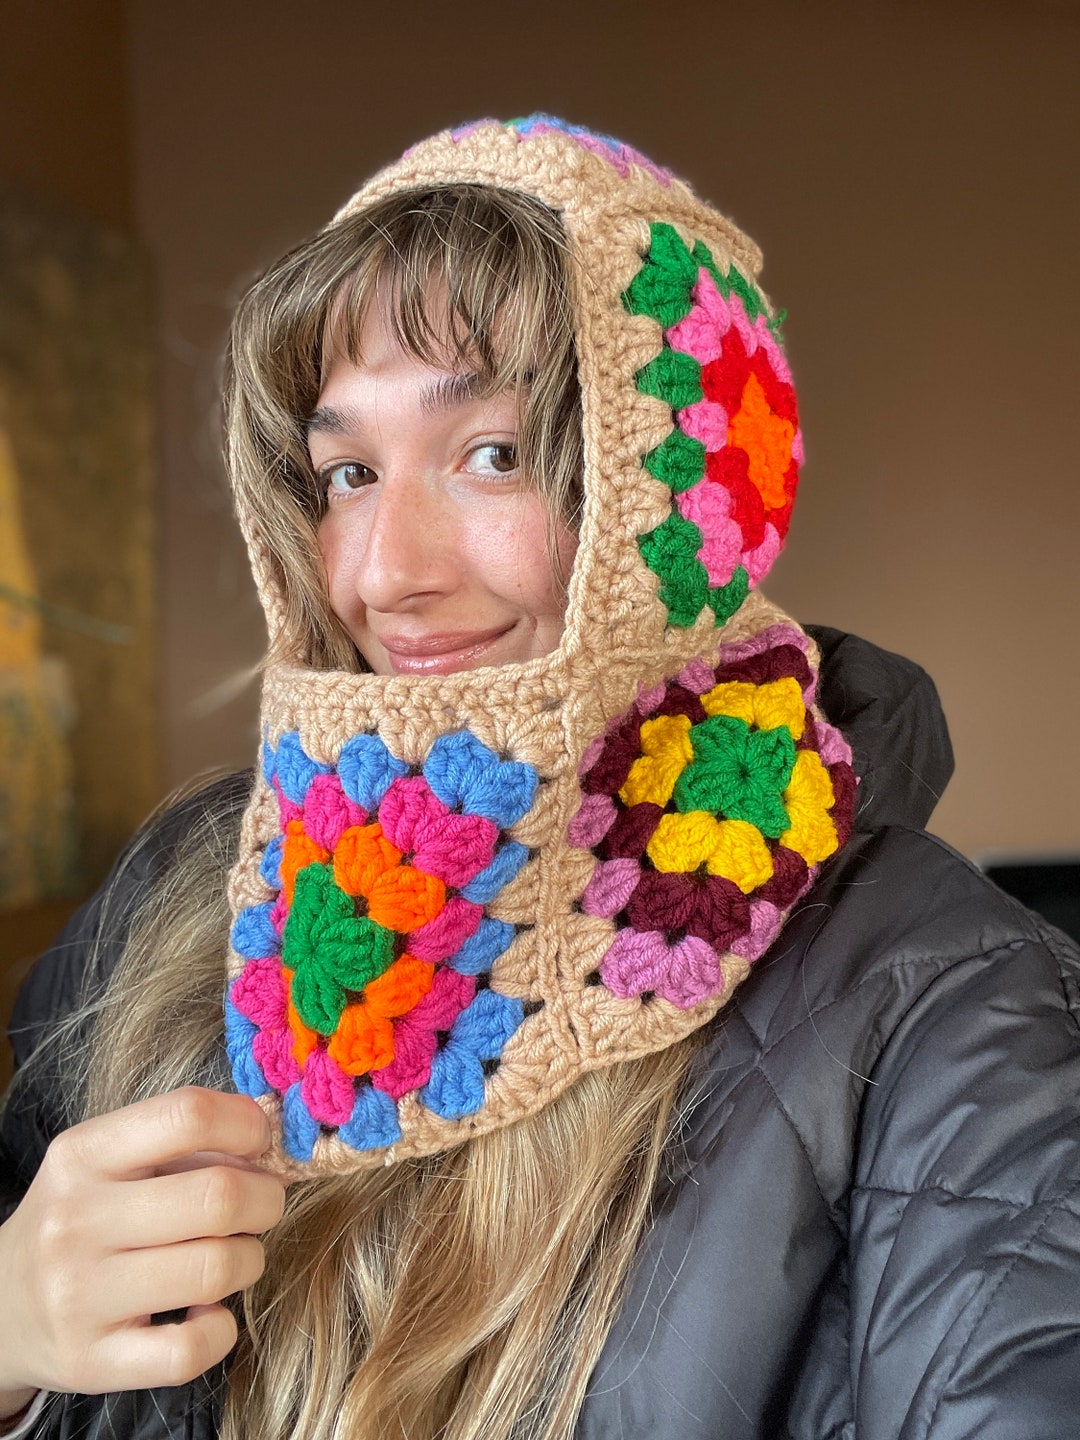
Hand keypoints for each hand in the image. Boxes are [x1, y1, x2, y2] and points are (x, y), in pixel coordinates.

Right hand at [0, 1087, 285, 1412]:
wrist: (0, 1306)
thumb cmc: (82, 1218)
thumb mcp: (111, 1162)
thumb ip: (188, 1144)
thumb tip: (273, 1144)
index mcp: (83, 1154)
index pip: (187, 1116)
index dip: (246, 1125)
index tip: (260, 1142)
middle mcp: (75, 1221)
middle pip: (218, 1197)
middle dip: (265, 1199)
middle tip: (261, 1206)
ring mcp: (79, 1296)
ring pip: (216, 1269)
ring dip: (250, 1260)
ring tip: (233, 1257)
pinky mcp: (90, 1362)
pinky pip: (191, 1349)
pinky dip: (220, 1329)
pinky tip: (204, 1312)